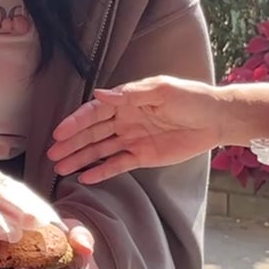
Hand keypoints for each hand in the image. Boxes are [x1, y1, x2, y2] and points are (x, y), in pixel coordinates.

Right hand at [48, 76, 223, 183]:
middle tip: (52, 155)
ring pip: (100, 149)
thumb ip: (131, 94)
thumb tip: (100, 94)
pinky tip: (85, 177)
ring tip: (60, 168)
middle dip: (71, 143)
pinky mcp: (143, 156)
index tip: (58, 133)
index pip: (95, 112)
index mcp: (127, 100)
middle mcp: (125, 119)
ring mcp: (132, 139)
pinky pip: (118, 164)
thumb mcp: (162, 91)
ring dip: (80, 158)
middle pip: (92, 133)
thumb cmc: (192, 98)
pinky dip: (102, 170)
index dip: (76, 122)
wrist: (216, 119)